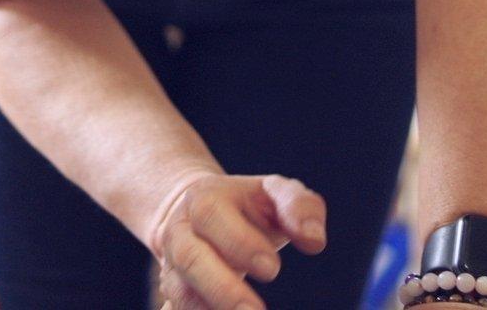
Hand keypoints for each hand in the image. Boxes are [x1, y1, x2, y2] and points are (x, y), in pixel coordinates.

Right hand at [151, 171, 325, 309]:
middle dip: (222, 288)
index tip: (272, 269)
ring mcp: (172, 265)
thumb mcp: (276, 192)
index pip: (211, 214)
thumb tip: (313, 239)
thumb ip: (300, 207)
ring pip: (179, 292)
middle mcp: (181, 231)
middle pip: (189, 257)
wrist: (202, 215)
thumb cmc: (250, 206)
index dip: (239, 242)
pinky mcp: (174, 293)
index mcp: (205, 198)